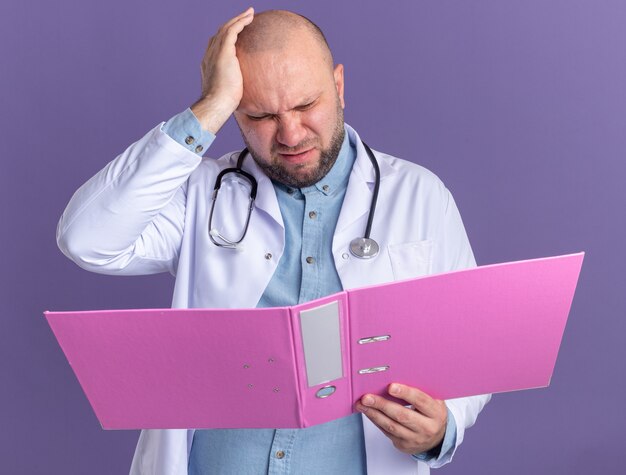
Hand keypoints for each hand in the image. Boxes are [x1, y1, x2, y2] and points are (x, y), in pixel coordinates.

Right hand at [191, 7, 253, 133]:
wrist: (216, 104)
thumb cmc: (223, 105)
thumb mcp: (227, 93)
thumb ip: (232, 88)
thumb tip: (241, 94)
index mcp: (209, 64)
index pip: (216, 45)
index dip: (226, 37)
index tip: (236, 33)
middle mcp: (209, 55)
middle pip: (220, 33)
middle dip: (232, 24)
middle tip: (245, 18)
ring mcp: (215, 52)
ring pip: (226, 29)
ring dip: (238, 19)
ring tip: (249, 14)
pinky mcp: (223, 51)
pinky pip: (232, 30)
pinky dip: (240, 22)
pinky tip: (249, 18)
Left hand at [356, 383, 447, 454]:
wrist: (438, 437)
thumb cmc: (431, 413)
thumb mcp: (433, 400)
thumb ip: (420, 390)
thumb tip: (397, 374)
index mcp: (436, 413)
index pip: (420, 401)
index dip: (405, 393)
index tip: (390, 387)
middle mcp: (427, 427)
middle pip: (402, 415)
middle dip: (382, 405)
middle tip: (367, 397)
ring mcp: (415, 438)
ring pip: (391, 426)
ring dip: (374, 414)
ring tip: (362, 404)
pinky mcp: (403, 445)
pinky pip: (386, 432)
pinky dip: (375, 420)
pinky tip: (368, 412)